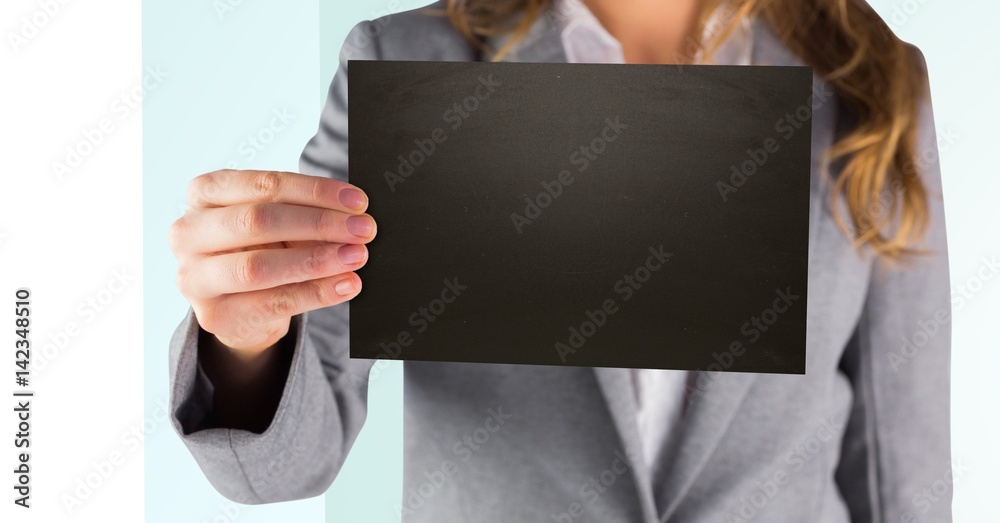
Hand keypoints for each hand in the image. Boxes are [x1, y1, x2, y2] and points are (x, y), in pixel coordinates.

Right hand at [169, 169, 375, 354]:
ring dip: (316, 260)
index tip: (357, 201)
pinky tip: (347, 285)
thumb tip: (353, 215)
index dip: (314, 191)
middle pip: (258, 221)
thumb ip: (304, 213)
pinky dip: (317, 293)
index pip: (263, 185)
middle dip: (318, 224)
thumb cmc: (261, 247)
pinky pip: (273, 303)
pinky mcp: (213, 316)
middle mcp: (188, 232)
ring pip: (259, 266)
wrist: (240, 304)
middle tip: (363, 229)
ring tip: (356, 256)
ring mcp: (194, 277)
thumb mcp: (277, 222)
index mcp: (204, 193)